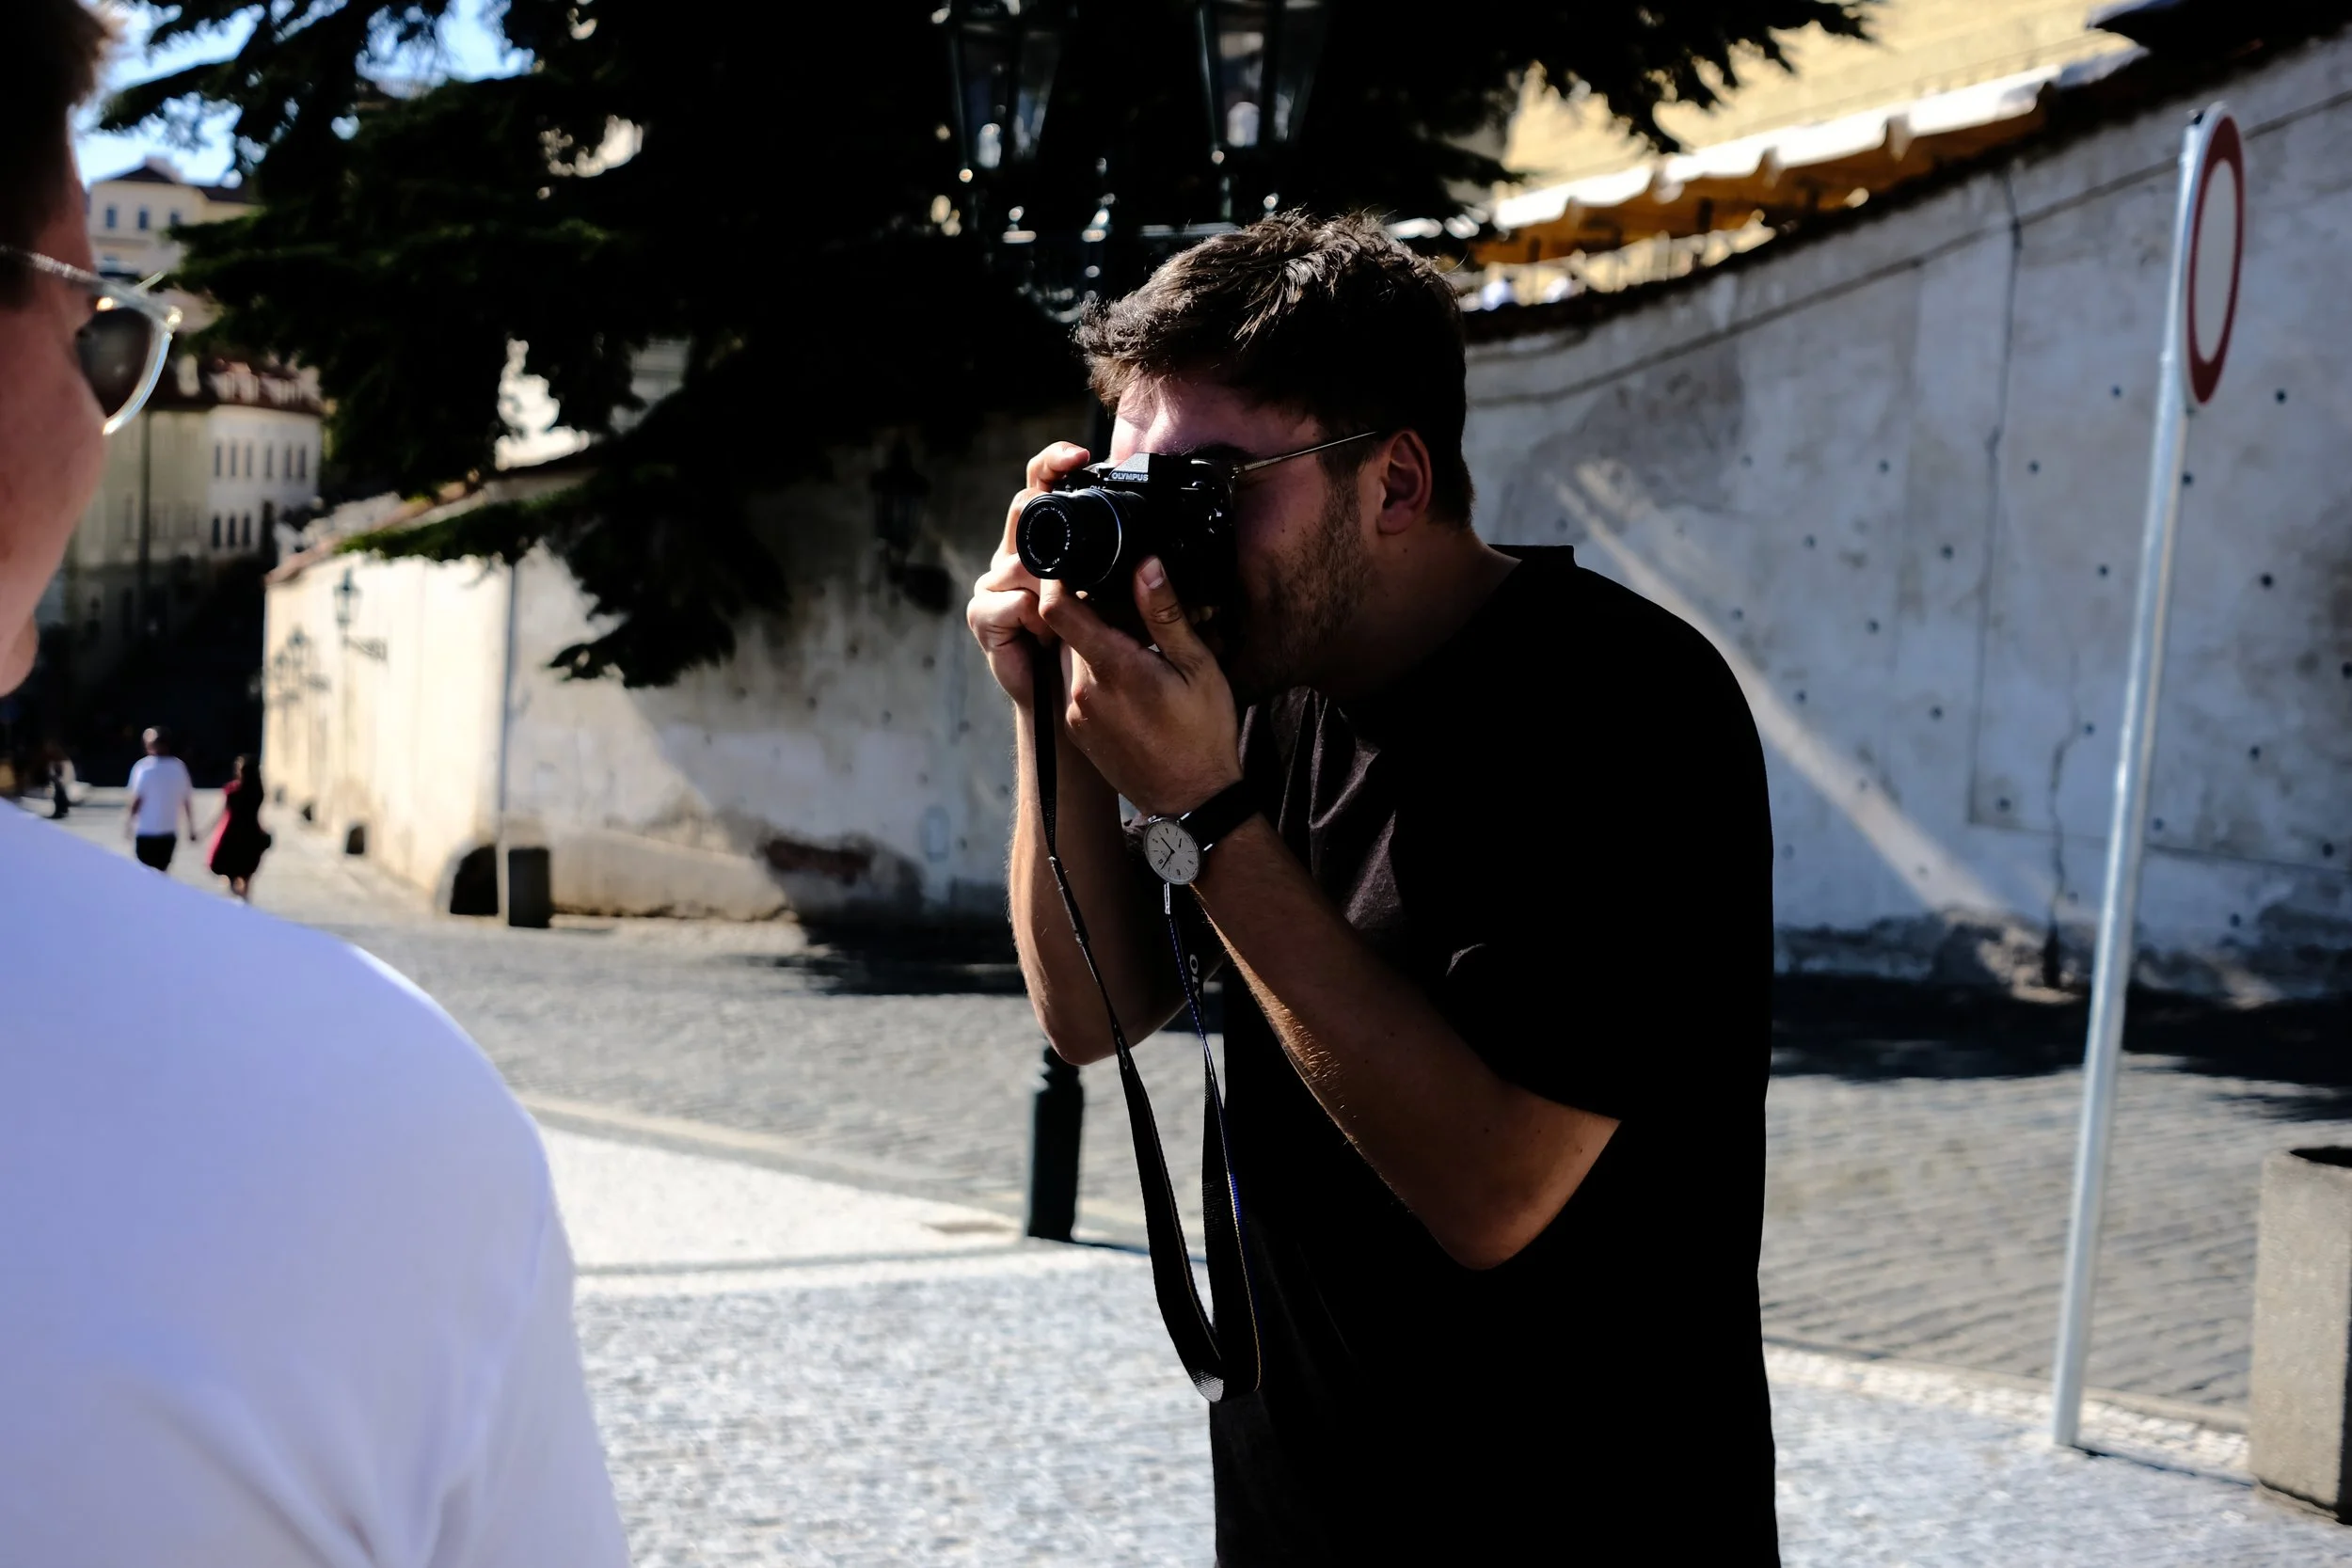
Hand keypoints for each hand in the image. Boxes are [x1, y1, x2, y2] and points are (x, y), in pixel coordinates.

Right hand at [967, 441, 1092, 703]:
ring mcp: (996, 584)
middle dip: (1042, 500)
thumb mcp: (1114, 597)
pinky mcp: (983, 615)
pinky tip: (1044, 631)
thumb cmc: (1094, 647)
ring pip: (1018, 560)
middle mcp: (1016, 556)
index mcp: (1047, 543)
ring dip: (1047, 583)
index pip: (1042, 487)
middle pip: (1021, 508)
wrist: (1067, 703)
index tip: (1081, 454)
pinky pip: (1009, 601)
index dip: (1054, 463)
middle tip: (1068, 497)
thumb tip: (1148, 541)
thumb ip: (1117, 565)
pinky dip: (1031, 615)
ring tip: (1066, 607)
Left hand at [1038, 556, 1240, 816]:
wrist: (1191, 802)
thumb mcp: (1197, 667)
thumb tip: (1145, 565)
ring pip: (1072, 657)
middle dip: (1094, 613)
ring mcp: (1076, 714)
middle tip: (1134, 614)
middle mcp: (1082, 691)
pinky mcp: (1076, 731)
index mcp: (1112, 668)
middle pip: (1068, 630)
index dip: (1058, 579)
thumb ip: (1165, 614)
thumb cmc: (1203, 735)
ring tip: (1138, 651)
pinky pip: (1076, 686)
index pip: (1057, 609)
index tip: (1075, 564)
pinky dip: (1096, 675)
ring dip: (1096, 645)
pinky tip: (1132, 685)